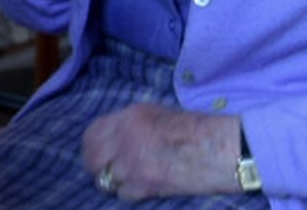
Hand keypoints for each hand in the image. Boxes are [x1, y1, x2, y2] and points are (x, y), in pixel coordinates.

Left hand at [81, 104, 241, 200]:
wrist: (216, 149)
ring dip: (112, 180)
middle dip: (96, 166)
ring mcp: (133, 164)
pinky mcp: (145, 186)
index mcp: (128, 117)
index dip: (90, 146)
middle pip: (92, 158)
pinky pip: (122, 193)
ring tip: (124, 178)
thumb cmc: (192, 129)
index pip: (91, 134)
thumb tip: (111, 137)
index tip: (95, 152)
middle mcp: (125, 139)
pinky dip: (127, 192)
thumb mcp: (155, 113)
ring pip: (104, 179)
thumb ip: (129, 124)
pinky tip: (139, 187)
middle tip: (104, 170)